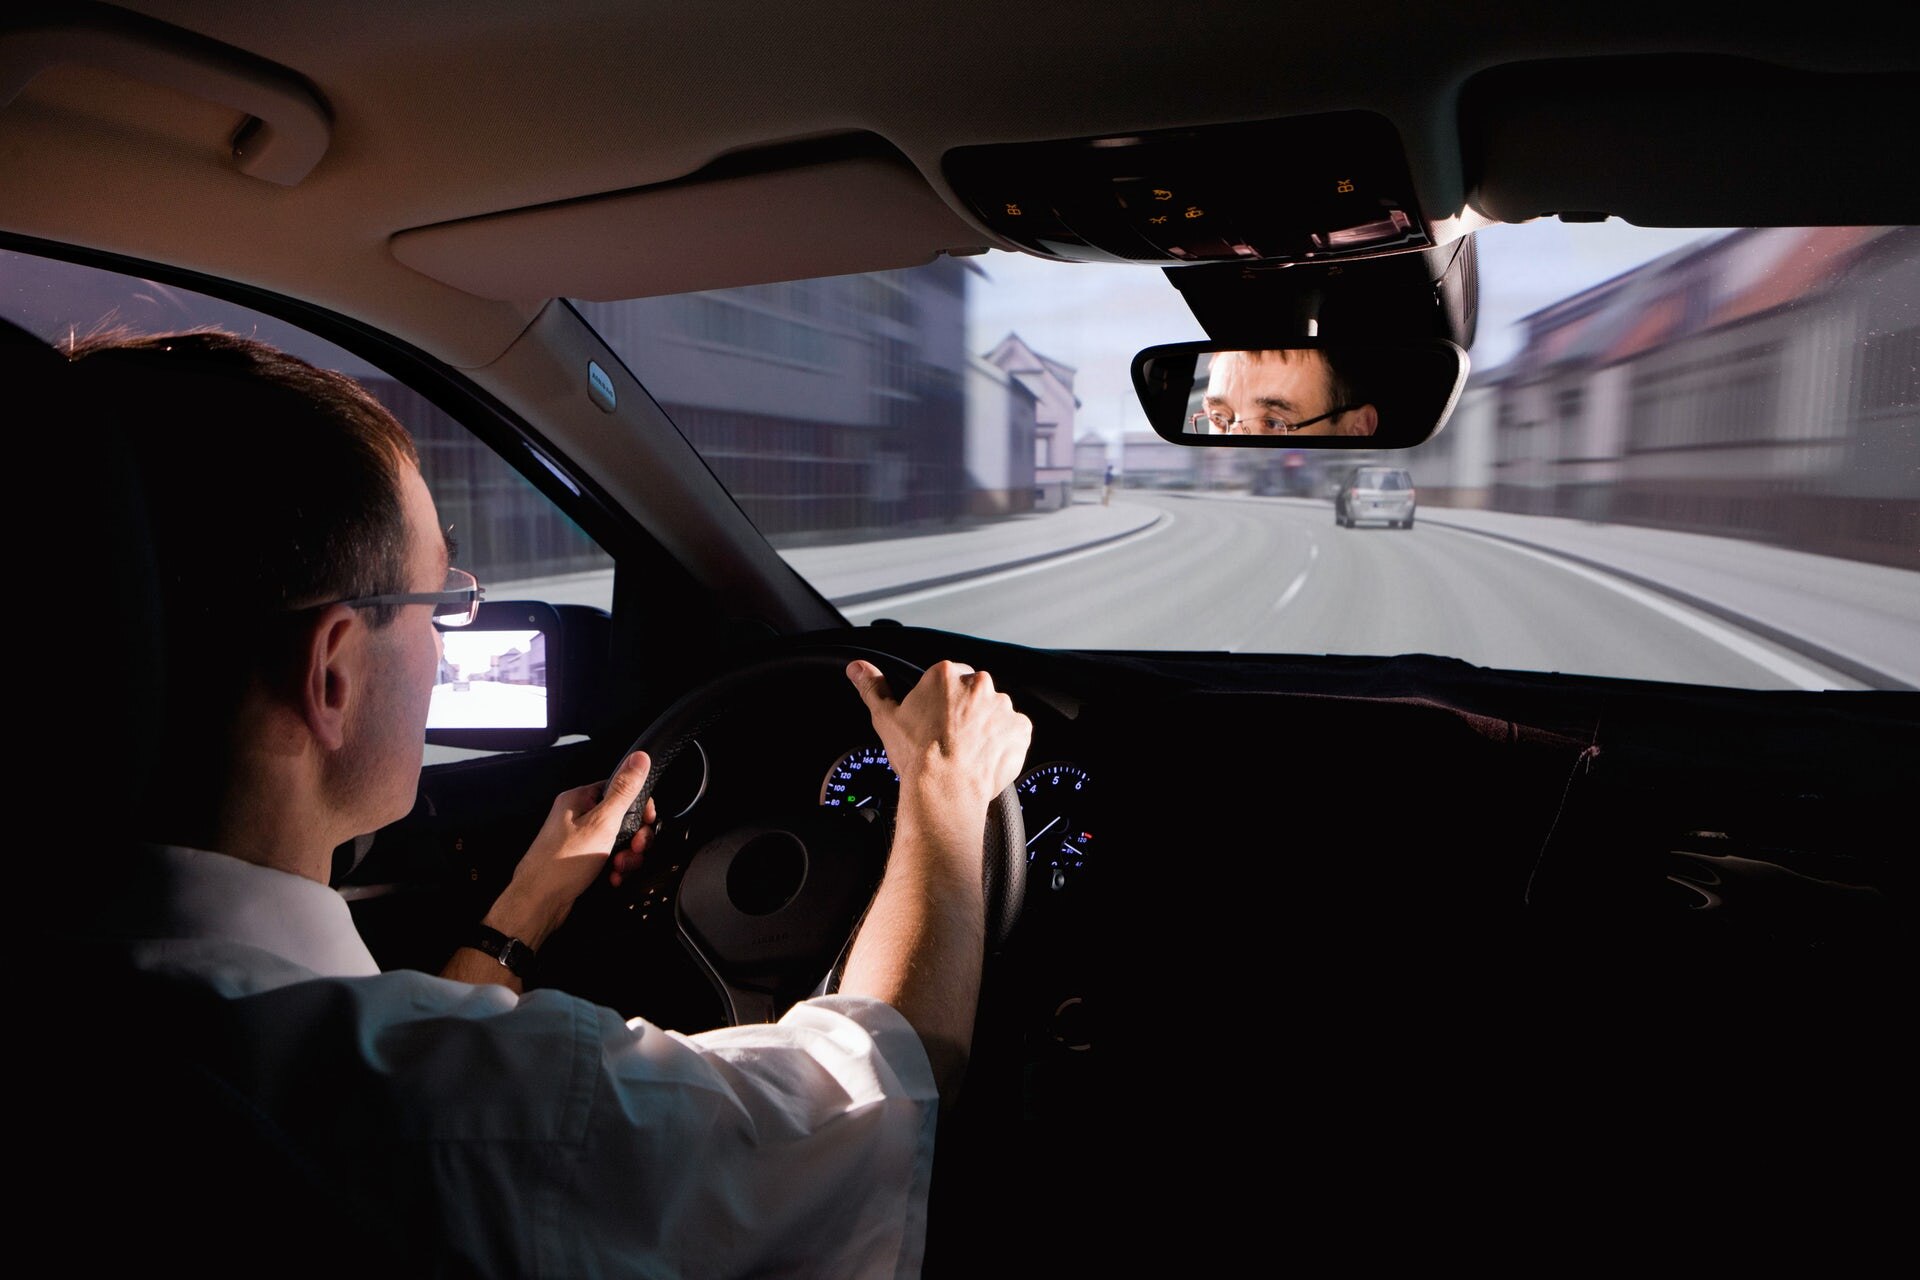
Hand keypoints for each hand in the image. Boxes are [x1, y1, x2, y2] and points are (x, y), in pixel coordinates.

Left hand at [489, 749, 657, 947]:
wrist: (538, 903)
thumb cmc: (562, 863)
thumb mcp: (602, 822)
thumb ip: (624, 791)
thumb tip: (639, 759)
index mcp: (579, 799)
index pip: (619, 789)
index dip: (639, 807)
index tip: (646, 822)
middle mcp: (577, 816)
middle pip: (622, 818)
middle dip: (634, 837)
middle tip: (633, 849)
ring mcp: (579, 839)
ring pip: (617, 841)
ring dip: (626, 856)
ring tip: (619, 867)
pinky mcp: (581, 859)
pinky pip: (608, 857)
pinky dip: (615, 868)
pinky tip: (611, 877)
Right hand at [845, 660, 1030, 813]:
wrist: (945, 789)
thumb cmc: (917, 755)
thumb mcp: (886, 718)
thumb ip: (873, 687)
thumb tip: (858, 669)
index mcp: (946, 675)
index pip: (948, 678)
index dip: (941, 701)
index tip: (936, 719)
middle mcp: (978, 685)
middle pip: (973, 693)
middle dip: (965, 712)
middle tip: (950, 738)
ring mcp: (1002, 706)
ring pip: (994, 712)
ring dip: (985, 726)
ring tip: (967, 752)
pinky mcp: (1020, 729)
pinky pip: (1014, 732)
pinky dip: (1004, 743)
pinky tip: (985, 757)